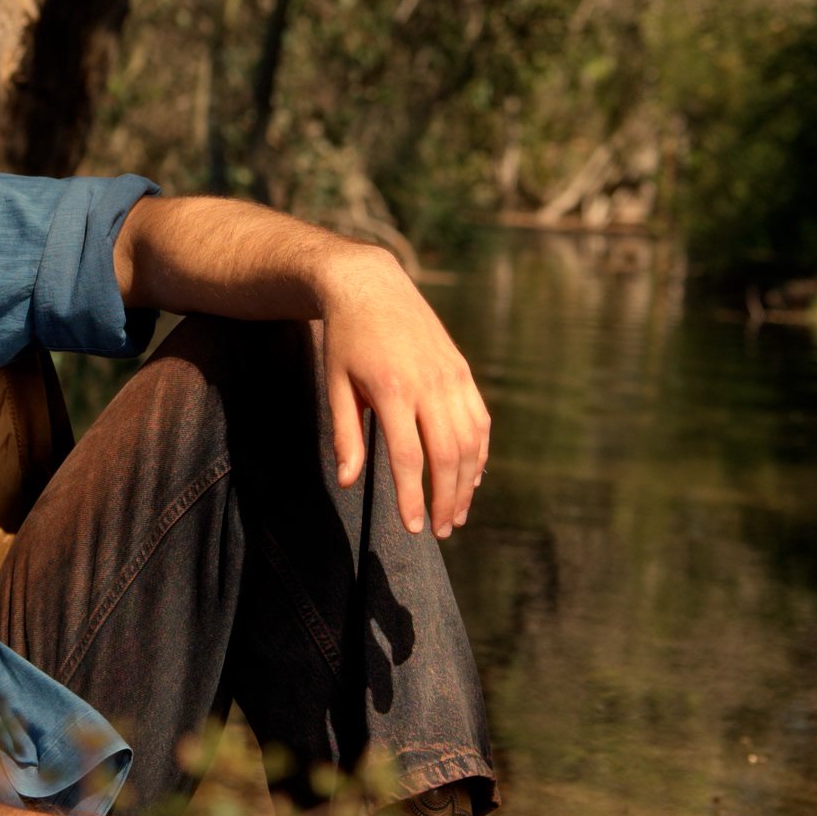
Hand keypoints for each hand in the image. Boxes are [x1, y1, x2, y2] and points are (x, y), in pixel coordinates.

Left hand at [319, 249, 490, 537]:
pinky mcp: (462, 370)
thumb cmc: (346, 339)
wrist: (371, 285)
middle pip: (447, 454)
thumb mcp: (335, 384)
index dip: (412, 497)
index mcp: (392, 389)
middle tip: (441, 530)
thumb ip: (345, 435)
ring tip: (457, 514)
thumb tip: (349, 482)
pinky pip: (480, 419)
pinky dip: (480, 452)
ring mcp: (452, 375)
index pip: (408, 457)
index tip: (414, 528)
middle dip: (446, 499)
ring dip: (467, 482)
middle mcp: (429, 383)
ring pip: (471, 441)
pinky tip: (472, 478)